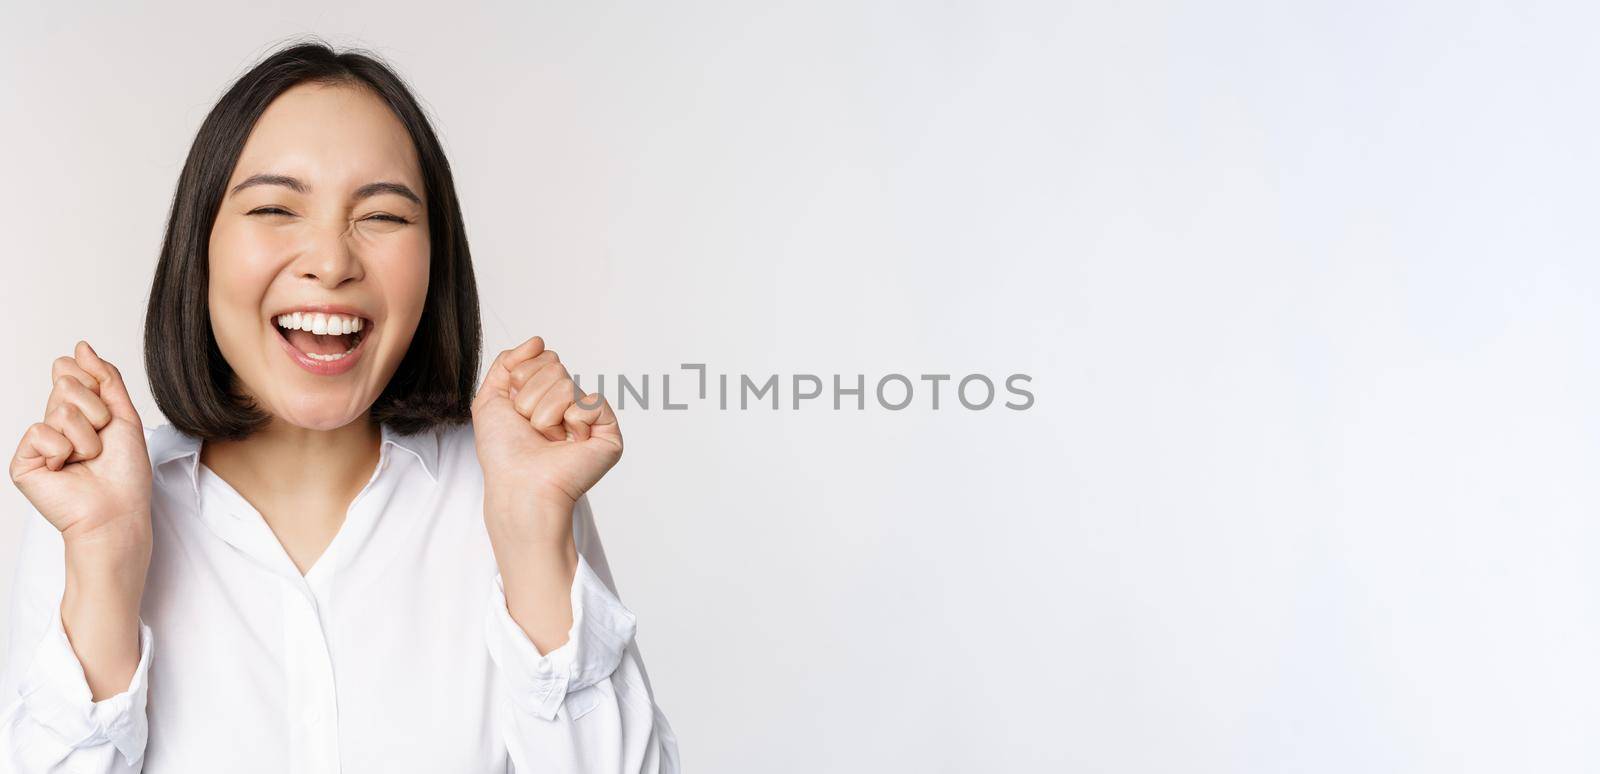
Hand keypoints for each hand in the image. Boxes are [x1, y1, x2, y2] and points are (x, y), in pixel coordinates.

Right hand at [9, 341, 151, 552]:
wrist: (119, 512)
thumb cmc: (126, 473)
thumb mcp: (124, 416)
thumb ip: (106, 378)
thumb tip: (81, 346)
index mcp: (78, 412)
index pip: (71, 370)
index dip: (94, 386)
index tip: (107, 414)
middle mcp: (55, 424)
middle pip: (66, 384)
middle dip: (95, 413)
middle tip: (101, 444)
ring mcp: (38, 443)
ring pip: (60, 409)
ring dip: (87, 437)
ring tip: (88, 459)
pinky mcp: (23, 462)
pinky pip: (41, 432)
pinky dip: (63, 450)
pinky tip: (66, 469)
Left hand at [471, 336, 621, 513]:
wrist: (519, 484)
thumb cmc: (503, 453)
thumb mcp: (489, 399)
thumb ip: (507, 363)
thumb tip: (538, 341)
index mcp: (545, 396)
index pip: (545, 358)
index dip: (522, 378)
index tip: (515, 408)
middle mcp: (569, 405)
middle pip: (555, 367)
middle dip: (531, 396)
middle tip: (531, 427)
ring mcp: (590, 419)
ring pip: (566, 385)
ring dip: (545, 414)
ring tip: (547, 439)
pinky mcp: (609, 433)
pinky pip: (591, 402)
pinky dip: (572, 422)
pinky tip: (570, 443)